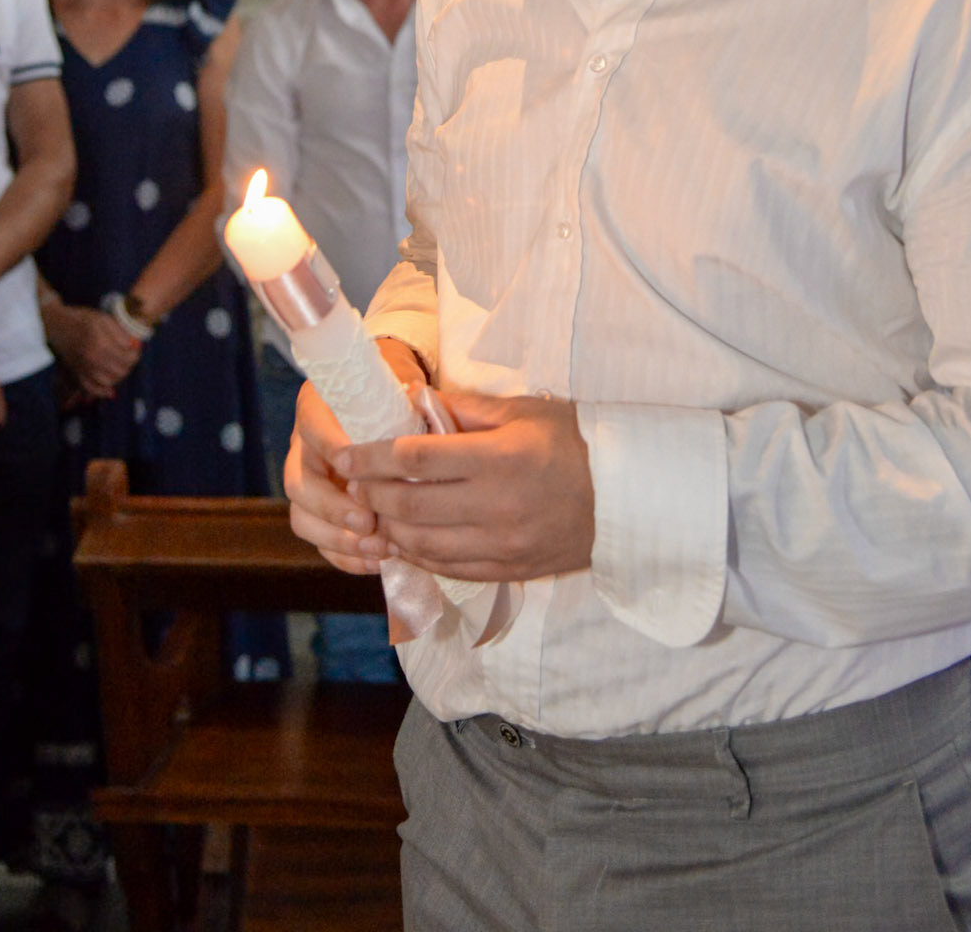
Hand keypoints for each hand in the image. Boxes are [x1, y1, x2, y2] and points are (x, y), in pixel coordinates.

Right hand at [43, 300, 140, 401]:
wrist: (58, 326)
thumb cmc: (82, 319)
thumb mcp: (103, 318)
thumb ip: (119, 333)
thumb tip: (132, 346)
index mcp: (101, 343)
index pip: (127, 357)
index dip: (136, 355)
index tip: (136, 350)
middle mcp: (93, 359)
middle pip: (121, 371)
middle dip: (129, 366)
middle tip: (129, 358)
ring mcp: (84, 368)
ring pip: (109, 382)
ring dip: (119, 377)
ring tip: (120, 367)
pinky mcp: (77, 374)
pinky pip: (92, 389)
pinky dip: (103, 391)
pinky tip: (110, 390)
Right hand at [284, 339, 428, 575]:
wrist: (389, 409)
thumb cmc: (397, 397)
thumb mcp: (400, 389)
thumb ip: (409, 400)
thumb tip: (426, 409)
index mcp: (320, 409)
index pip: (312, 425)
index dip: (330, 447)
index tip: (355, 467)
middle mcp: (305, 448)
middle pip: (298, 483)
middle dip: (333, 508)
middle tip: (368, 521)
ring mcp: (310, 482)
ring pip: (303, 518)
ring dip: (339, 539)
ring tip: (377, 549)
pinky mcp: (320, 514)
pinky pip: (321, 542)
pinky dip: (347, 557)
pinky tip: (377, 561)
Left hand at [339, 390, 594, 582]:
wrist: (625, 496)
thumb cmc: (573, 442)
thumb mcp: (523, 411)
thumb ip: (465, 408)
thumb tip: (413, 401)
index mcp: (500, 458)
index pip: (416, 458)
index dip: (372, 457)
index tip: (346, 455)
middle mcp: (498, 505)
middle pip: (412, 504)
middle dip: (373, 494)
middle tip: (353, 484)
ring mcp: (503, 545)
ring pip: (424, 544)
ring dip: (390, 529)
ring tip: (374, 511)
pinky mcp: (509, 570)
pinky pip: (449, 569)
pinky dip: (419, 556)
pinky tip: (405, 540)